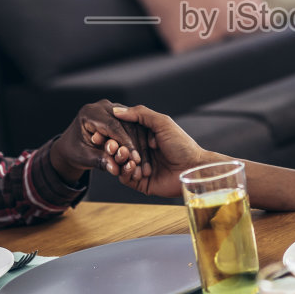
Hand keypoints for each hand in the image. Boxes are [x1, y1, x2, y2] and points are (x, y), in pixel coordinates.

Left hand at [46, 100, 144, 182]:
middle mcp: (102, 106)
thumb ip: (100, 161)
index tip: (133, 158)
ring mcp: (113, 109)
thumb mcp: (85, 157)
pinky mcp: (121, 114)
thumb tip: (115, 168)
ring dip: (139, 144)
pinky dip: (139, 141)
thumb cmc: (75, 150)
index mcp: (89, 113)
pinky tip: (142, 155)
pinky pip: (134, 126)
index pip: (112, 125)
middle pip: (125, 123)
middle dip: (133, 144)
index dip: (124, 143)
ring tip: (141, 161)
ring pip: (133, 124)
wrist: (72, 146)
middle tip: (138, 162)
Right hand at [100, 104, 217, 197]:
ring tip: (125, 156)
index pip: (122, 134)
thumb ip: (140, 114)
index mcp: (144, 137)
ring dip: (119, 159)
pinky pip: (125, 178)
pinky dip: (126, 171)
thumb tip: (116, 110)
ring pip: (119, 164)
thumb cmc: (182, 145)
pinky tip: (133, 166)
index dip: (111, 133)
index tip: (101, 132)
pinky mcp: (141, 183)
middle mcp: (141, 152)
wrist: (194, 168)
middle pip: (118, 150)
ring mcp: (140, 168)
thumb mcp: (162, 123)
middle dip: (113, 148)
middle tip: (112, 146)